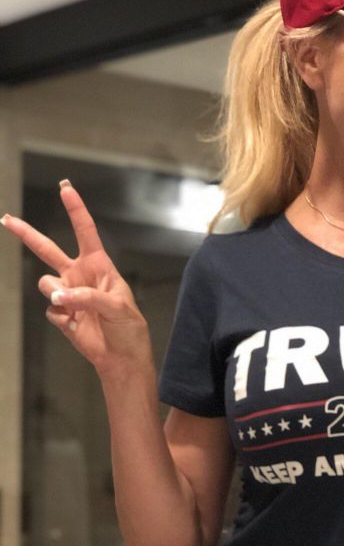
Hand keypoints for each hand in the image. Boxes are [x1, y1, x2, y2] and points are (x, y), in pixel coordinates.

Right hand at [2, 179, 151, 378]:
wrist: (121, 357)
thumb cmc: (128, 328)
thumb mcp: (118, 307)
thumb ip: (89, 297)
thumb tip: (59, 295)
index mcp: (99, 266)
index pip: (85, 232)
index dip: (75, 209)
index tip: (65, 188)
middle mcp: (79, 275)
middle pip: (47, 249)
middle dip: (26, 234)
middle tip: (6, 219)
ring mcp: (68, 294)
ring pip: (46, 284)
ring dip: (57, 294)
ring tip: (76, 309)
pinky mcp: (61, 313)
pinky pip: (51, 310)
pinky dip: (63, 318)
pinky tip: (78, 326)